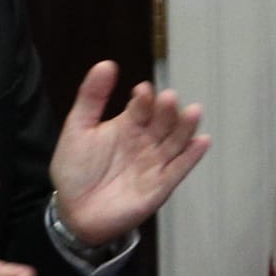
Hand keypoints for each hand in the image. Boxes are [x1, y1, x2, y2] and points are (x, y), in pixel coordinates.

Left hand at [48, 60, 208, 249]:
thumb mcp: (78, 128)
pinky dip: (192, 157)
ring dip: (185, 127)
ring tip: (193, 111)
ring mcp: (155, 163)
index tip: (141, 90)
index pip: (142, 107)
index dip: (144, 99)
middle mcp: (146, 142)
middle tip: (168, 99)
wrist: (74, 212)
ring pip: (176, 142)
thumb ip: (91, 97)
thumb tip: (107, 63)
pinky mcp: (161, 186)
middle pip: (163, 122)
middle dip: (167, 111)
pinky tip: (202, 141)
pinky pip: (180, 169)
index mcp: (129, 125)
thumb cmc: (75, 170)